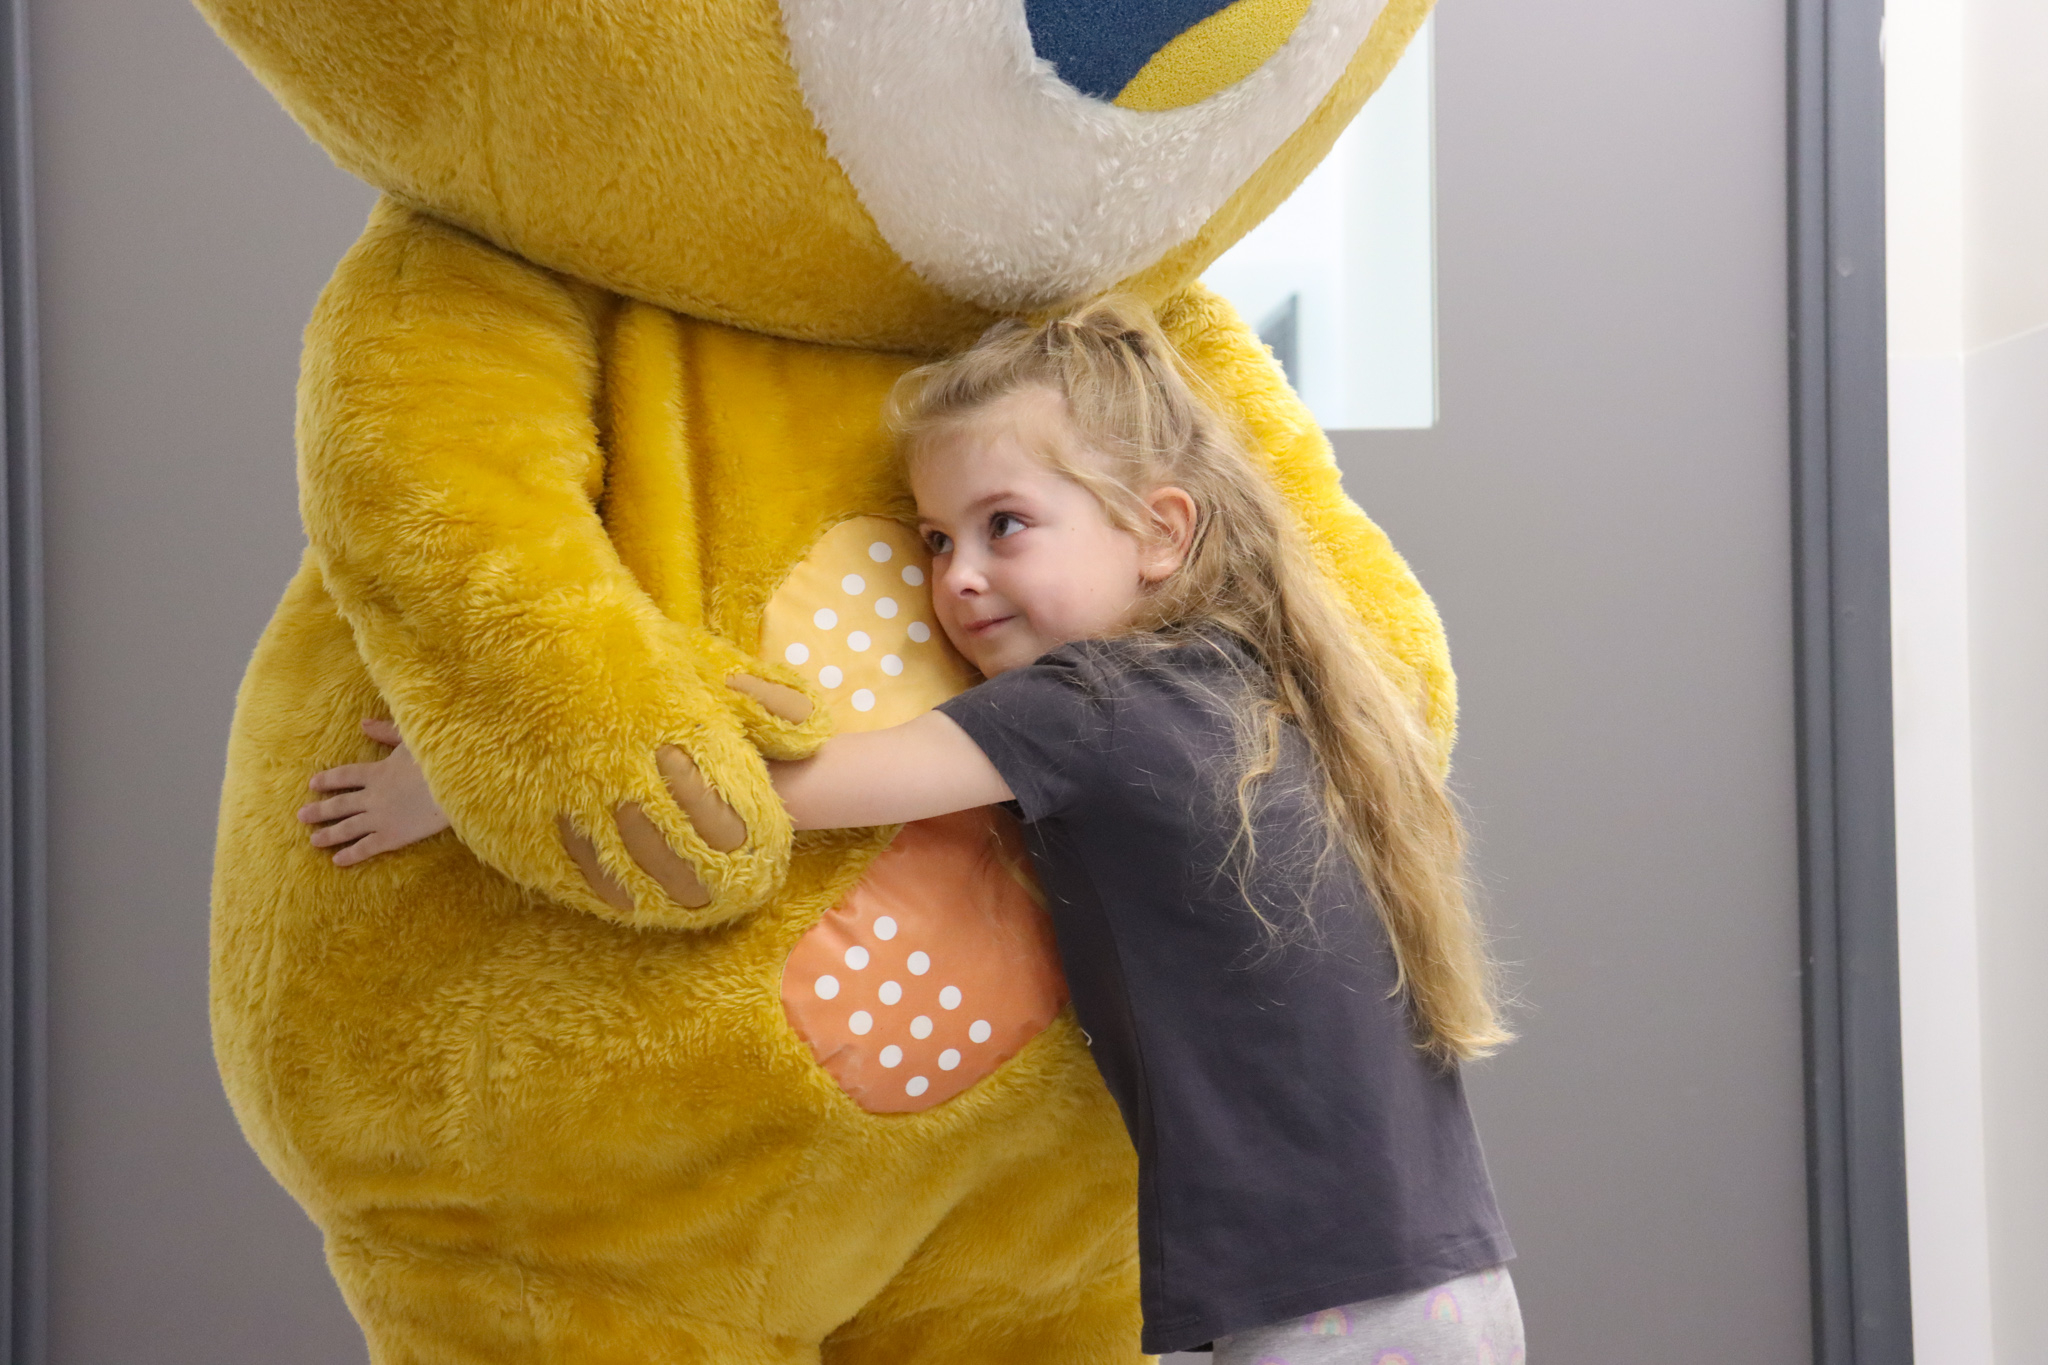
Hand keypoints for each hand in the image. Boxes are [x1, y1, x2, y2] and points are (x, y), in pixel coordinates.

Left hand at [298, 719, 451, 865]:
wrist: (453, 785)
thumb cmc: (437, 760)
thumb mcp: (410, 739)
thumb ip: (386, 732)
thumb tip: (363, 723)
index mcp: (377, 772)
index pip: (345, 776)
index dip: (328, 780)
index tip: (313, 784)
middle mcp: (372, 796)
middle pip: (340, 804)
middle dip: (320, 810)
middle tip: (301, 816)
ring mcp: (380, 818)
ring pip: (348, 828)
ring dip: (329, 834)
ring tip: (313, 840)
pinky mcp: (393, 836)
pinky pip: (367, 847)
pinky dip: (351, 854)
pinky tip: (337, 861)